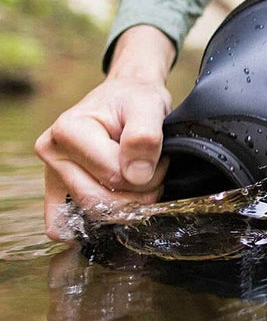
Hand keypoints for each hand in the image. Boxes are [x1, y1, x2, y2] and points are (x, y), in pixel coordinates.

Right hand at [35, 26, 174, 240]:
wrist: (125, 96)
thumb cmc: (134, 100)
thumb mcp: (148, 106)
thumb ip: (144, 137)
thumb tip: (137, 175)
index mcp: (67, 130)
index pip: (113, 175)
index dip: (147, 173)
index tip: (161, 156)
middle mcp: (52, 153)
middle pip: (98, 200)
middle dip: (139, 193)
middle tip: (156, 171)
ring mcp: (53, 174)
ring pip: (91, 213)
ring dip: (127, 204)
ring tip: (141, 178)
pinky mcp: (58, 190)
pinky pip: (67, 224)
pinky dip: (99, 219)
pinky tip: (120, 202)